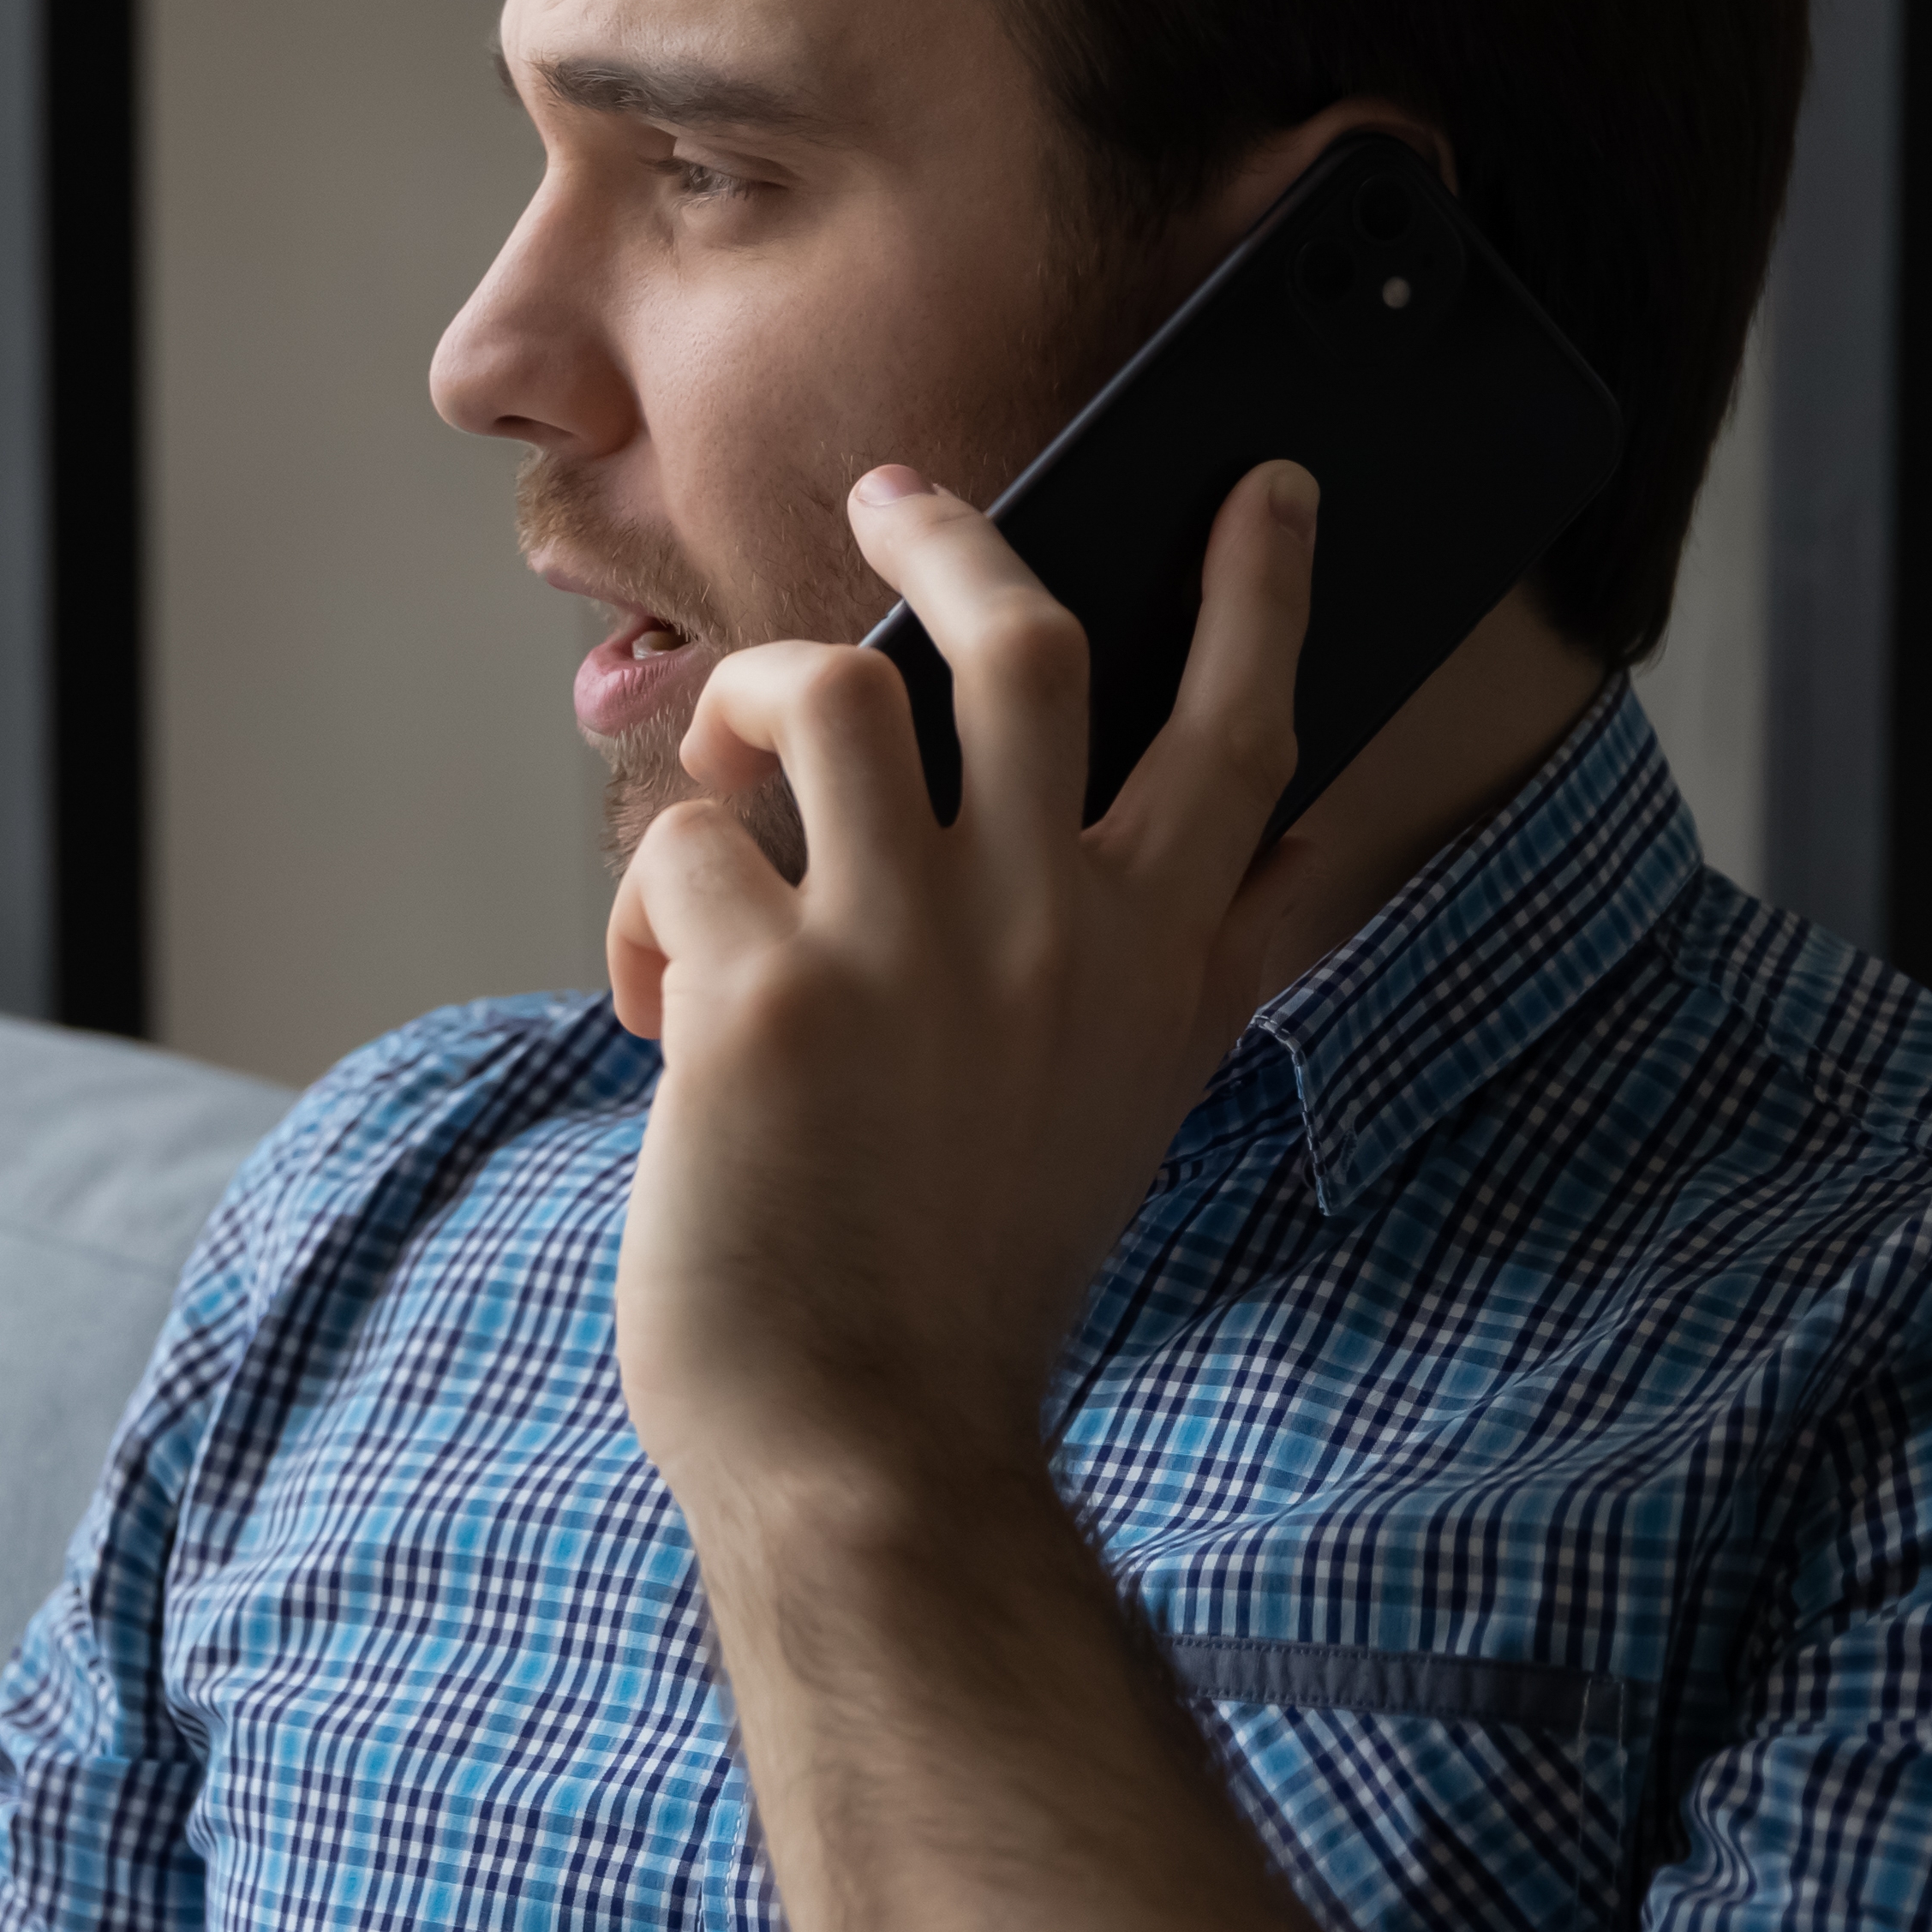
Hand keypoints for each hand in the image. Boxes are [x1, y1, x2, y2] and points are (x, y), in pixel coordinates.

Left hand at [604, 459, 1315, 1518]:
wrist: (869, 1447)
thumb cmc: (970, 1279)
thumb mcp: (1128, 1103)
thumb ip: (1189, 963)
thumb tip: (1285, 845)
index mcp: (1154, 958)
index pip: (1244, 732)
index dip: (1258, 591)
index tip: (1261, 484)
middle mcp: (1052, 929)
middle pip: (1025, 641)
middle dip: (950, 540)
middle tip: (893, 502)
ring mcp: (907, 952)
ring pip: (823, 693)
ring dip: (743, 698)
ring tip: (723, 763)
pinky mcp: (761, 996)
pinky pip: (679, 846)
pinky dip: (646, 906)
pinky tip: (653, 1002)